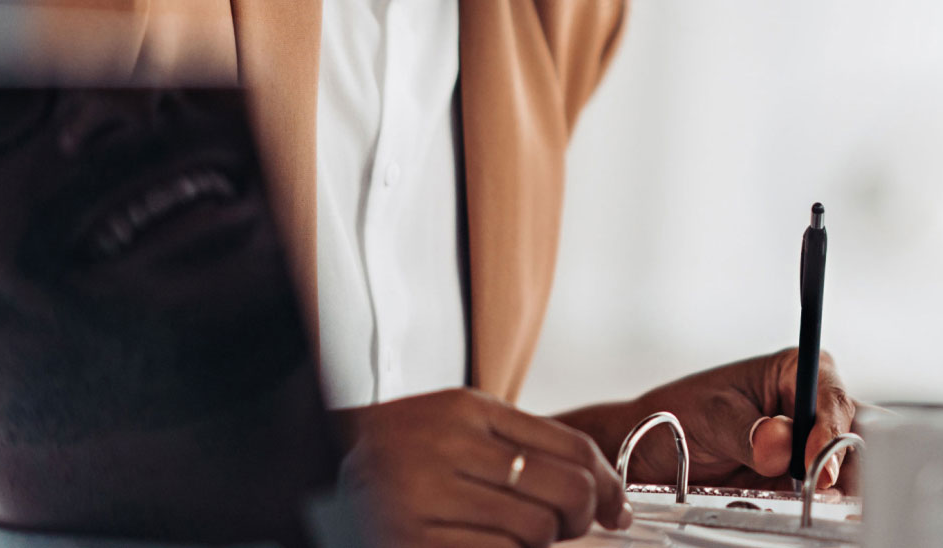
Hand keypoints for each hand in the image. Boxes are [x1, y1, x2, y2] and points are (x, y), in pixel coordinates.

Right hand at [333, 388, 632, 545]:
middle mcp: (445, 447)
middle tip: (578, 524)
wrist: (327, 462)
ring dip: (543, 543)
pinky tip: (497, 544)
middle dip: (584, 516)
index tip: (616, 504)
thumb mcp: (461, 421)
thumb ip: (525, 443)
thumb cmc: (408, 445)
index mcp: (464, 409)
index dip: (607, 482)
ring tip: (524, 534)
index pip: (568, 446)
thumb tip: (604, 493)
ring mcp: (425, 498)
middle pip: (561, 492)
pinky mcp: (413, 541)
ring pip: (533, 535)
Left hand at [562, 349, 858, 494]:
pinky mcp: (805, 483)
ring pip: (848, 470)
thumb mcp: (709, 415)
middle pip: (853, 435)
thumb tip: (779, 442)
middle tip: (822, 488)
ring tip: (813, 503)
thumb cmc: (681, 414)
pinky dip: (822, 508)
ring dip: (836, 490)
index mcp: (796, 371)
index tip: (814, 459)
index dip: (830, 427)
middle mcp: (812, 407)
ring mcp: (812, 447)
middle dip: (843, 462)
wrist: (659, 451)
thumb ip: (745, 430)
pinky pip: (829, 499)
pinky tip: (807, 512)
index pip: (830, 395)